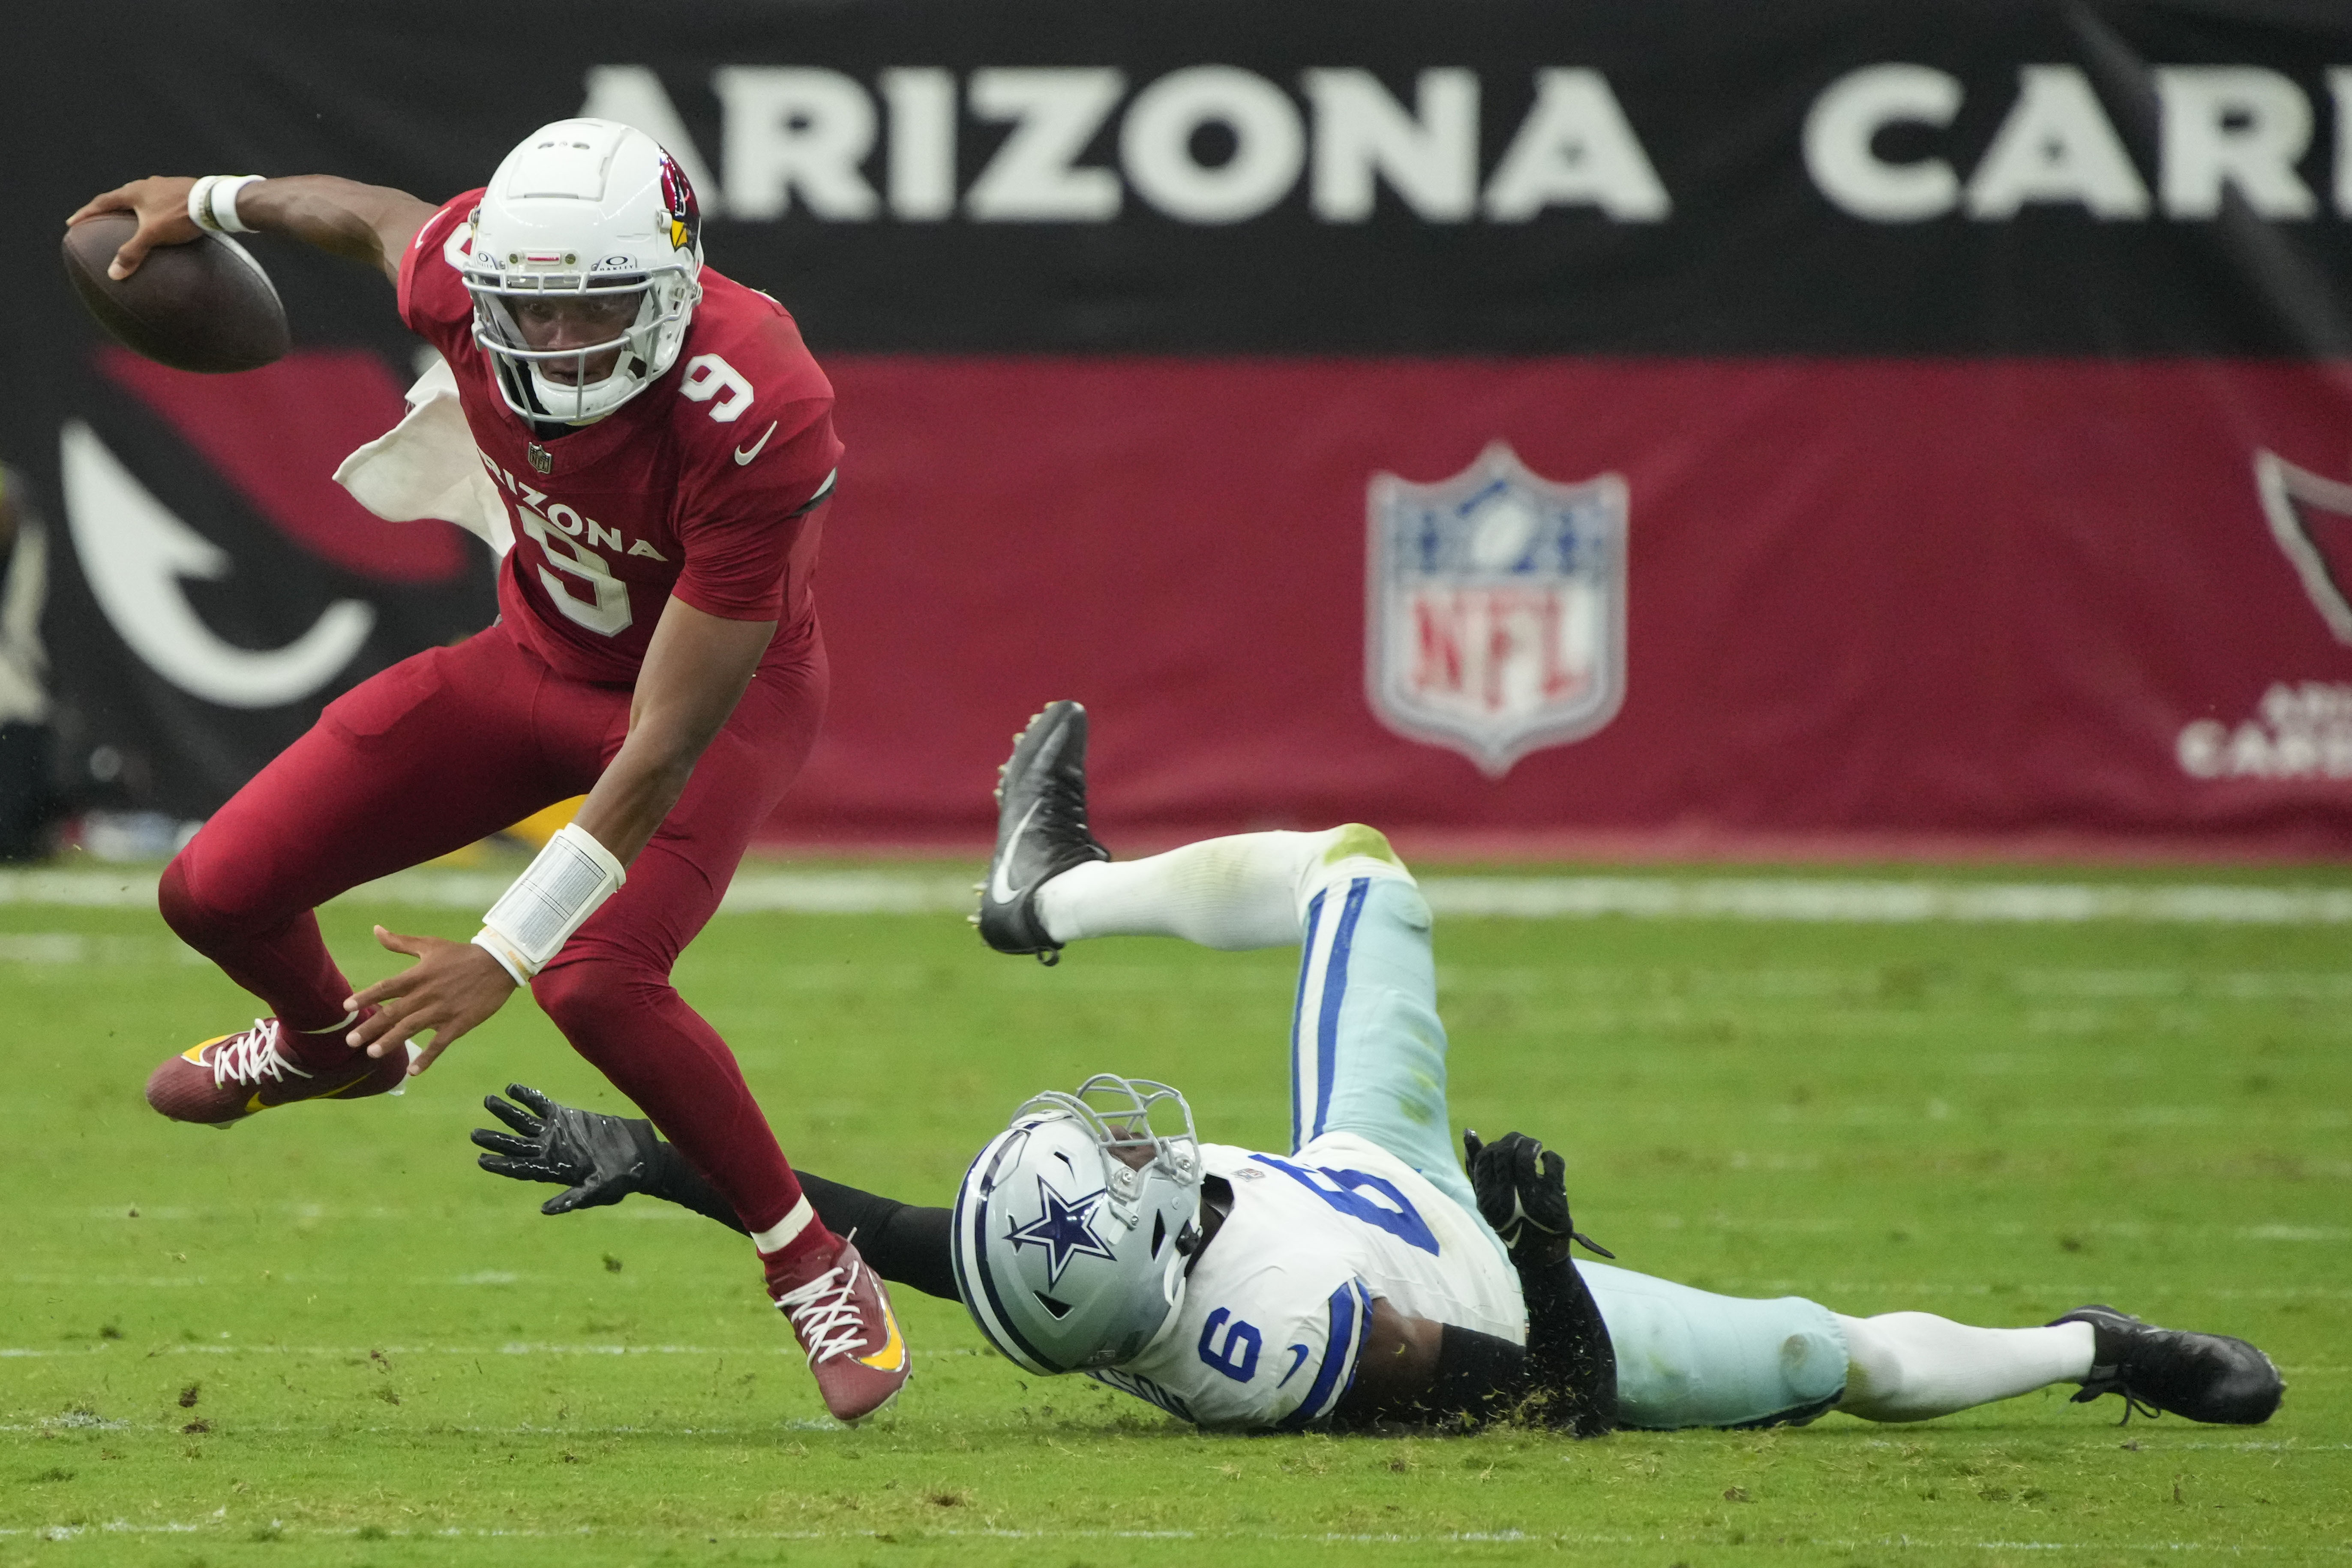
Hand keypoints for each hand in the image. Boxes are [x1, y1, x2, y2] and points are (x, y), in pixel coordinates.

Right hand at [67, 177, 202, 279]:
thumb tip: (113, 273)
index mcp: (134, 192)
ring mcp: (165, 185)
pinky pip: (159, 200)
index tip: (73, 222)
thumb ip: (133, 252)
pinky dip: (151, 209)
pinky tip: (158, 217)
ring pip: (141, 196)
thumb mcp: (153, 235)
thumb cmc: (180, 216)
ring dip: (131, 207)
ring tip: (127, 218)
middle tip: (99, 219)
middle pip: (120, 196)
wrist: (214, 202)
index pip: (102, 202)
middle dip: (108, 208)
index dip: (87, 213)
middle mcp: (146, 184)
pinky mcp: (181, 190)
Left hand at [344, 925, 515, 1073]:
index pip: (386, 988)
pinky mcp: (458, 1024)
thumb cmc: (461, 954)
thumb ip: (400, 942)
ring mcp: (442, 1011)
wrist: (498, 964)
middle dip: (370, 1028)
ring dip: (390, 1042)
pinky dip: (426, 1058)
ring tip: (372, 1053)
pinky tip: (413, 1071)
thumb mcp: (430, 944)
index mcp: (418, 975)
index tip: (347, 1007)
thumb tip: (375, 929)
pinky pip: (439, 1044)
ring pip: (411, 1029)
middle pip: (393, 1013)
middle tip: (350, 1041)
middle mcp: (426, 994)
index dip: (366, 997)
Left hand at [472, 1084, 662, 1214]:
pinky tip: (511, 1088)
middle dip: (494, 1139)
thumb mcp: (598, 1192)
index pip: (520, 1168)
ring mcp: (555, 1132)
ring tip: (487, 1101)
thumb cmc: (620, 1179)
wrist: (639, 1155)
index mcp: (551, 1170)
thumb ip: (572, 1199)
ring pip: (523, 1122)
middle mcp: (548, 1150)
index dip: (501, 1165)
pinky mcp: (566, 1116)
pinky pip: (541, 1105)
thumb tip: (545, 1211)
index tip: (482, 1160)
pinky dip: (527, 1097)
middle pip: (515, 1144)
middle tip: (475, 1135)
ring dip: (505, 1112)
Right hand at [1462, 1129, 1613, 1265]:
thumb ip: (1475, 1167)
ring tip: (1535, 1147)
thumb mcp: (1486, 1198)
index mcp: (1487, 1197)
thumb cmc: (1509, 1221)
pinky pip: (1553, 1163)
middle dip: (1514, 1141)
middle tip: (1522, 1143)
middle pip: (1505, 1152)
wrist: (1538, 1253)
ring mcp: (1531, 1196)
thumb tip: (1468, 1131)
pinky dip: (1551, 1157)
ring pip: (1526, 1155)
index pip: (1485, 1156)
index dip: (1495, 1146)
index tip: (1505, 1148)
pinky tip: (1547, 1160)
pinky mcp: (1554, 1195)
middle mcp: (1506, 1197)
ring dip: (1531, 1144)